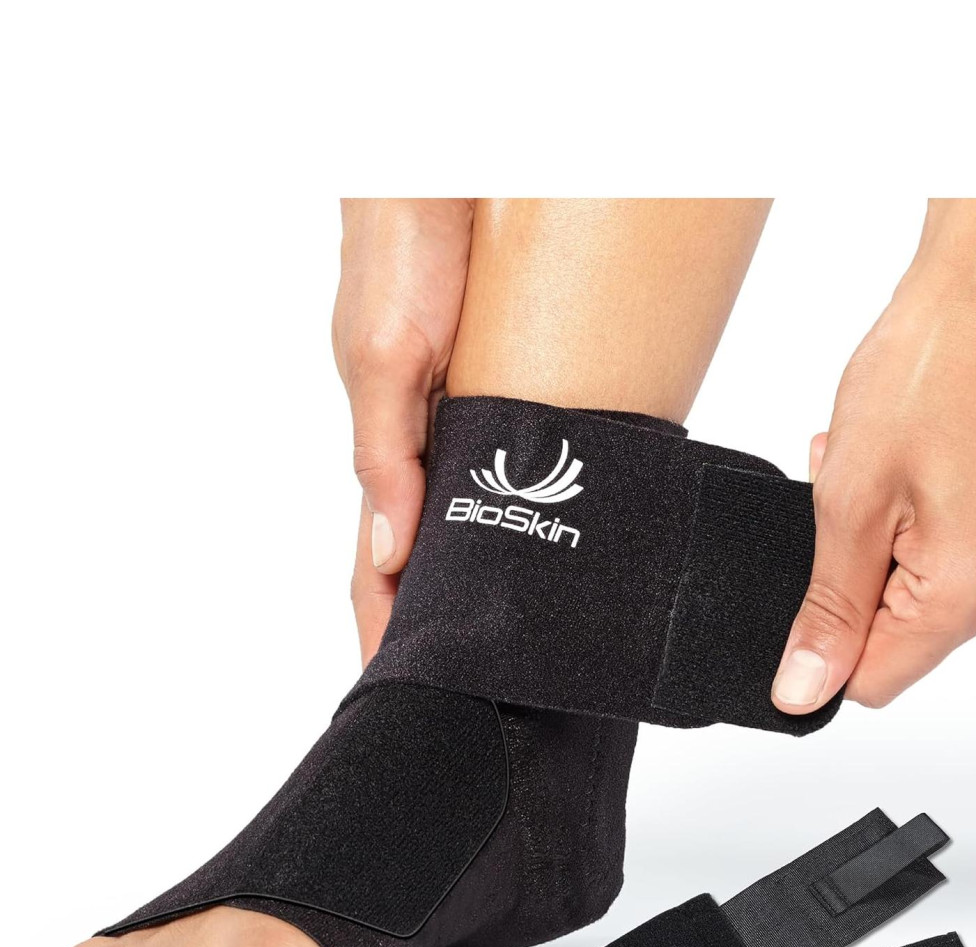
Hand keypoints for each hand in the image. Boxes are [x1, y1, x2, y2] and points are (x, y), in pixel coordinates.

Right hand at [332, 198, 472, 663]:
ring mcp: (459, 427)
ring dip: (479, 586)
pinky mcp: (498, 396)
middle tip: (470, 695)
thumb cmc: (401, 246)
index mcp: (383, 450)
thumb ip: (386, 454)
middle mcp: (422, 449)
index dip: (385, 632)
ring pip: (468, 528)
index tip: (400, 698)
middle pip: (424, 563)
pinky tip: (543, 553)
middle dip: (435, 629)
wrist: (446, 164)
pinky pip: (504, 477)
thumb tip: (390, 553)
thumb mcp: (383, 355)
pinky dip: (514, 526)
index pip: (378, 569)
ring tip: (507, 649)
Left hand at [772, 201, 975, 712]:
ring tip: (876, 481)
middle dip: (852, 582)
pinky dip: (903, 532)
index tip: (814, 579)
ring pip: (910, 601)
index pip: (871, 682)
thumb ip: (827, 612)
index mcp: (970, 594)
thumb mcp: (847, 506)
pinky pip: (938, 566)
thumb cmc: (925, 376)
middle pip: (894, 642)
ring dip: (874, 552)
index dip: (825, 642)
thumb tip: (803, 691)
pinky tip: (899, 479)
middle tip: (851, 506)